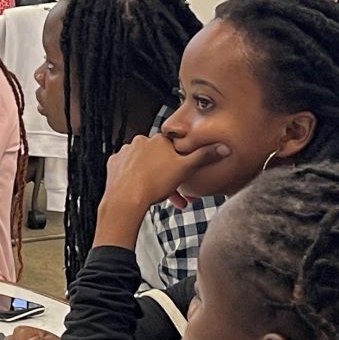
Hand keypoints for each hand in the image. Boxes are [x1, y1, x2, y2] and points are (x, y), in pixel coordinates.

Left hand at [104, 133, 229, 212]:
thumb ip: (204, 156)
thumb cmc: (154, 184)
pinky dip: (137, 179)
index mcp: (158, 140)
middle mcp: (139, 142)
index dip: (180, 162)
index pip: (173, 147)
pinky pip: (129, 170)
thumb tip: (224, 147)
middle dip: (168, 175)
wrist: (125, 199)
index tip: (183, 176)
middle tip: (175, 192)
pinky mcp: (114, 165)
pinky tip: (143, 190)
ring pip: (145, 165)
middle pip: (158, 158)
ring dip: (154, 178)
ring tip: (161, 197)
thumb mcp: (186, 169)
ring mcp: (125, 153)